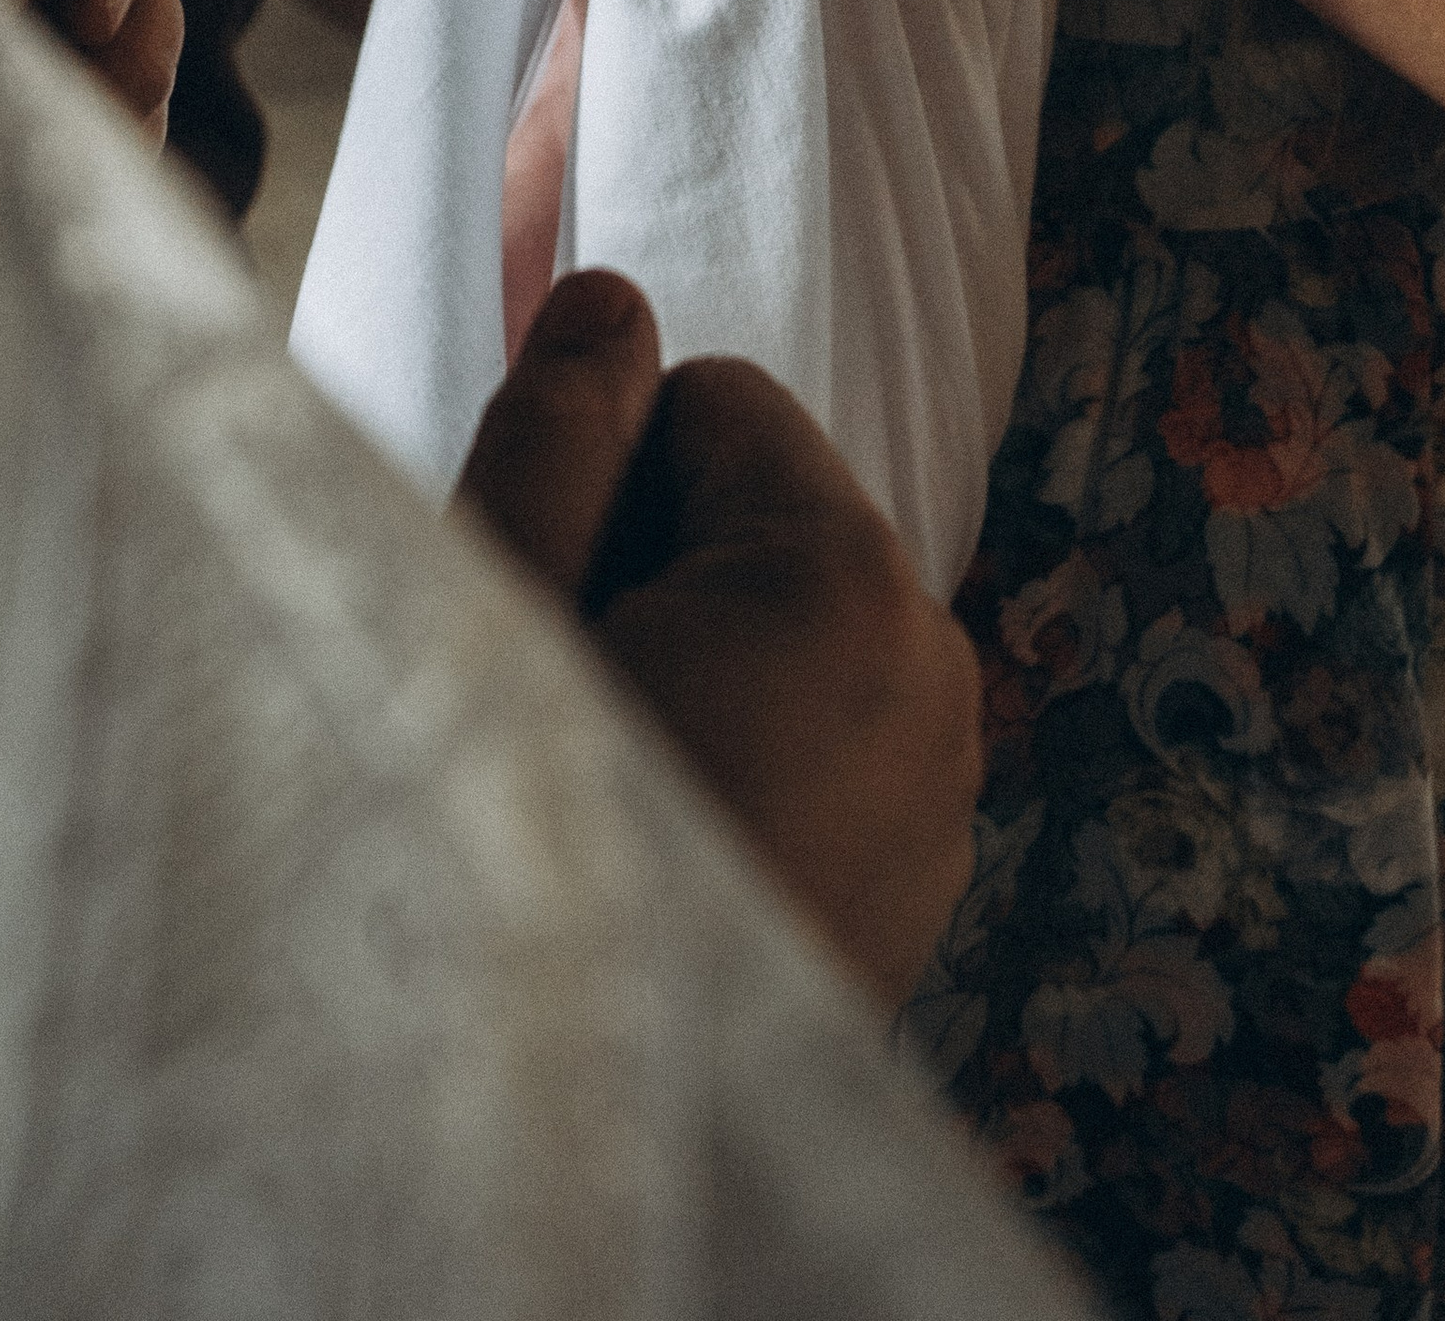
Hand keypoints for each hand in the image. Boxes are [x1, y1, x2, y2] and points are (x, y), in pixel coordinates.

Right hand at [458, 272, 981, 1010]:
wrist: (557, 1145)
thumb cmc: (524, 859)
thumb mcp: (499, 611)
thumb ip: (560, 436)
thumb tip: (612, 300)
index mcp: (840, 575)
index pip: (714, 399)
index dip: (607, 477)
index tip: (560, 598)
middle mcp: (932, 661)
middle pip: (766, 515)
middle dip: (664, 571)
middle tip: (579, 707)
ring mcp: (945, 782)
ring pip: (793, 629)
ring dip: (706, 670)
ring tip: (623, 794)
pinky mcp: (928, 879)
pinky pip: (832, 740)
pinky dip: (758, 765)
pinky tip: (677, 859)